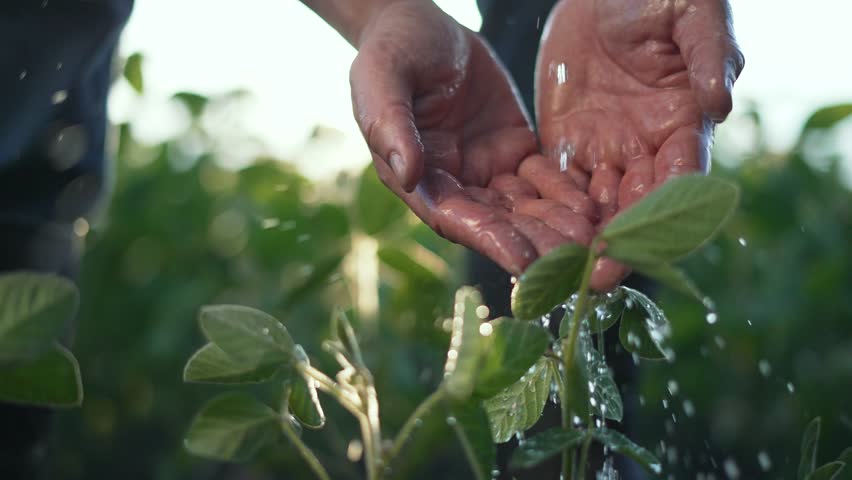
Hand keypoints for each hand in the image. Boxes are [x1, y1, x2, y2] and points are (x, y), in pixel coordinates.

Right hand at [351, 1, 598, 272]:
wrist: (421, 25)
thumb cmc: (392, 51)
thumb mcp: (381, 80)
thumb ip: (390, 125)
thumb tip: (408, 173)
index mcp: (418, 178)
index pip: (456, 219)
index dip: (491, 241)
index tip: (524, 262)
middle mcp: (455, 184)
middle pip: (499, 223)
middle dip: (537, 242)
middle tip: (576, 259)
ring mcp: (486, 169)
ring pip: (525, 207)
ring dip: (557, 225)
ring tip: (594, 239)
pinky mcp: (513, 149)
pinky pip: (543, 177)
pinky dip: (566, 193)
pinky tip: (594, 205)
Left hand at [534, 0, 743, 289]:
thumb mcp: (694, 13)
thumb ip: (711, 54)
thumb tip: (719, 103)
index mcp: (683, 124)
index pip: (678, 181)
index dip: (661, 216)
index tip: (640, 247)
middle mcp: (645, 149)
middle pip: (633, 207)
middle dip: (614, 244)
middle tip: (593, 278)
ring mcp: (605, 150)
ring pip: (593, 205)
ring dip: (576, 239)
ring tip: (556, 271)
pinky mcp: (567, 143)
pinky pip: (556, 184)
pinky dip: (546, 212)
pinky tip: (529, 237)